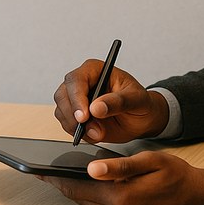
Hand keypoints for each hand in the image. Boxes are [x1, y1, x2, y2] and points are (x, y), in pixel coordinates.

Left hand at [39, 151, 203, 204]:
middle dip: (59, 182)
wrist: (195, 196)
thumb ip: (119, 165)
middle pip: (78, 196)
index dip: (56, 176)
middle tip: (40, 168)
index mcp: (121, 196)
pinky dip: (86, 193)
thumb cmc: (175, 174)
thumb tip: (91, 168)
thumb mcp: (149, 161)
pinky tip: (80, 180)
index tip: (38, 168)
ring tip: (55, 171)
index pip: (78, 186)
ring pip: (86, 202)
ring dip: (72, 188)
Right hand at [54, 60, 168, 142]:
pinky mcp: (75, 115)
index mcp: (95, 70)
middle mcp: (82, 83)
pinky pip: (67, 125)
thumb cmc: (140, 103)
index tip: (84, 116)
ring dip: (76, 127)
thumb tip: (97, 107)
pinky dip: (78, 133)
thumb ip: (118, 102)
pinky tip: (94, 133)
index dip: (77, 98)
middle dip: (73, 116)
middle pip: (63, 95)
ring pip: (62, 112)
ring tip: (99, 132)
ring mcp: (76, 99)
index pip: (76, 80)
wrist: (141, 119)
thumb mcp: (136, 100)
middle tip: (89, 129)